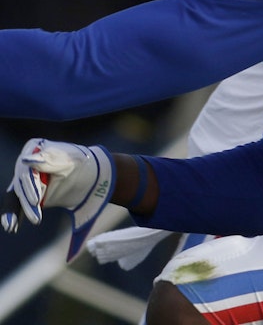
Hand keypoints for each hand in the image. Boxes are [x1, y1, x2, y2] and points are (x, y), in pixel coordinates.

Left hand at [3, 138, 114, 261]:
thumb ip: (74, 238)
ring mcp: (36, 161)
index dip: (12, 215)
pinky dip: (35, 159)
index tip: (12, 229)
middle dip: (24, 204)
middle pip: (18, 191)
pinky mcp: (45, 147)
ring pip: (26, 174)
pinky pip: (37, 155)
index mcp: (34, 194)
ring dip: (31, 185)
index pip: (14, 203)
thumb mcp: (80, 217)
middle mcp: (31, 178)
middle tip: (34, 214)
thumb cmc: (88, 194)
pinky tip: (32, 163)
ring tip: (37, 199)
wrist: (103, 172)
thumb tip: (69, 262)